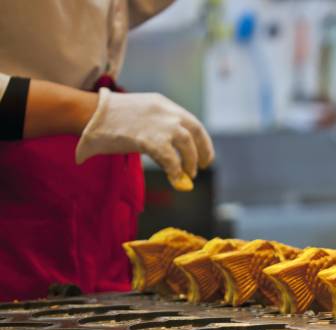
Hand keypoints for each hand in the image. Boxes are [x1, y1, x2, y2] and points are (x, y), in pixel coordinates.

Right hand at [75, 88, 214, 190]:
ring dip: (190, 162)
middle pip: (195, 133)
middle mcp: (167, 113)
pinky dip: (175, 171)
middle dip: (203, 151)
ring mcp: (161, 126)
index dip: (202, 140)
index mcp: (163, 104)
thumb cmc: (108, 118)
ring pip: (187, 147)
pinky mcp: (151, 140)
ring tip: (188, 174)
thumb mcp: (138, 113)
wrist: (89, 114)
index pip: (192, 123)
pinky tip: (174, 178)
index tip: (205, 153)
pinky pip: (171, 160)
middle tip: (203, 166)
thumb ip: (154, 127)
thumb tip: (167, 152)